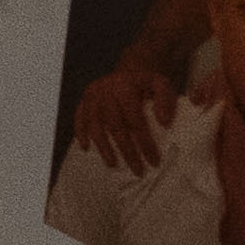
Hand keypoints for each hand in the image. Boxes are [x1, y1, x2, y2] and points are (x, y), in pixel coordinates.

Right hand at [67, 54, 176, 179]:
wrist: (129, 73)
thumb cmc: (147, 85)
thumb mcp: (162, 85)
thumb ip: (166, 100)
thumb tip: (164, 122)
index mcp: (126, 86)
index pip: (135, 119)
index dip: (144, 142)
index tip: (154, 161)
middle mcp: (106, 89)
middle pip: (115, 126)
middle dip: (127, 151)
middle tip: (138, 170)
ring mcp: (93, 95)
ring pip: (95, 125)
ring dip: (104, 147)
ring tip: (113, 165)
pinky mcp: (84, 100)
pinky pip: (79, 118)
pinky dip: (80, 133)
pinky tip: (85, 148)